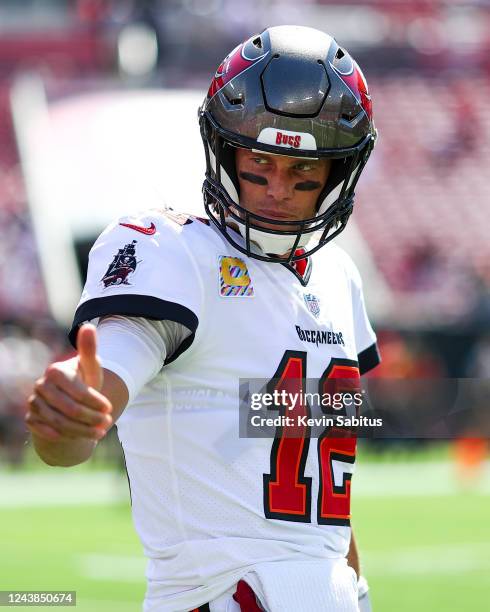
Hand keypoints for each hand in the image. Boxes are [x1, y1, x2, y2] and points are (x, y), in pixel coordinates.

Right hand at [26, 324, 112, 441]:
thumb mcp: (91, 368)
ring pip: (59, 423)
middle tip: (107, 423)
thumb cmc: (83, 381)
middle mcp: (40, 385)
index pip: (79, 392)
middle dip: (92, 418)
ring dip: (82, 431)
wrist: (68, 401)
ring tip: (99, 433)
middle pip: (70, 410)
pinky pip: (46, 431)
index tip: (110, 409)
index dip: (96, 402)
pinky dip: (63, 437)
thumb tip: (88, 326)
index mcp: (55, 371)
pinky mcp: (31, 418)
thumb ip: (89, 350)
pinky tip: (78, 438)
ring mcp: (33, 402)